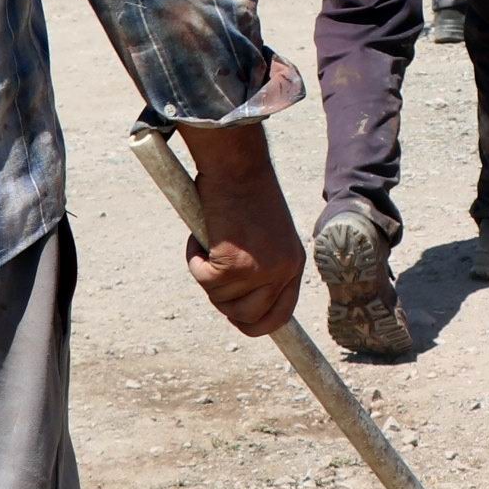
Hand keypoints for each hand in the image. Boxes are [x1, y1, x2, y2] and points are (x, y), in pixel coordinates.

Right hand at [179, 124, 301, 336]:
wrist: (238, 165)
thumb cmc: (247, 190)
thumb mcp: (266, 234)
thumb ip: (260, 264)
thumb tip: (238, 297)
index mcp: (294, 263)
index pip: (281, 314)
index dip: (257, 323)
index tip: (237, 318)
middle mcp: (282, 271)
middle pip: (249, 318)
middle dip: (224, 305)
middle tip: (211, 277)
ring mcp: (260, 271)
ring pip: (221, 300)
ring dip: (206, 276)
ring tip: (209, 242)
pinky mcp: (234, 265)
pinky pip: (203, 279)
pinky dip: (194, 260)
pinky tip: (201, 235)